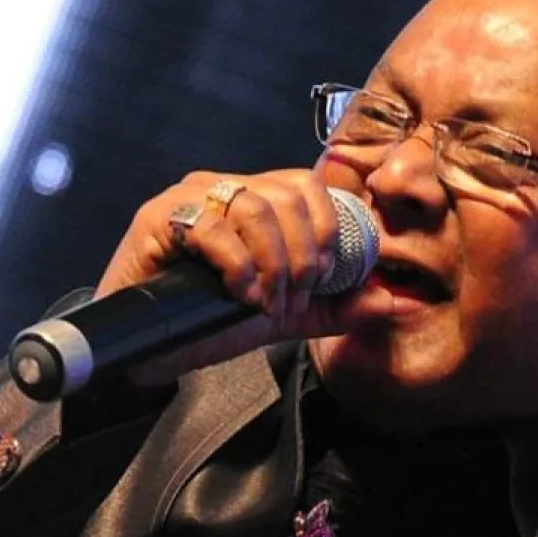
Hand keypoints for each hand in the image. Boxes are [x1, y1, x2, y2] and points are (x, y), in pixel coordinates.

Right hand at [97, 169, 393, 384]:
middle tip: (292, 297)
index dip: (326, 230)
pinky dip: (238, 266)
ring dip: (272, 263)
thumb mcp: (286, 316)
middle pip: (289, 195)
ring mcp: (190, 198)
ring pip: (255, 207)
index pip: (309, 186)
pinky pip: (213, 227)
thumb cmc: (211, 322)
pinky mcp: (159, 218)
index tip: (320, 279)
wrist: (149, 350)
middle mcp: (223, 187)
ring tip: (265, 301)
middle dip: (303, 254)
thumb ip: (336, 307)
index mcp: (256, 199)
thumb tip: (388, 300)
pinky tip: (239, 295)